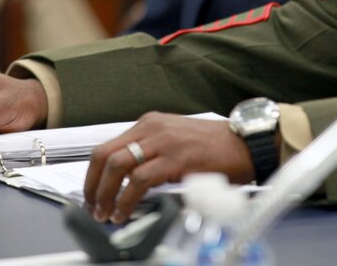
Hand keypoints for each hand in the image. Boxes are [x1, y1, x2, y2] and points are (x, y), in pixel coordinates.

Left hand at [83, 113, 253, 224]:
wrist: (245, 144)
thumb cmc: (215, 147)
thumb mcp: (175, 141)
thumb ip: (152, 153)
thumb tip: (127, 181)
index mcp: (149, 124)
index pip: (107, 146)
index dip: (93, 174)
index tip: (91, 192)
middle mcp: (152, 128)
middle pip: (105, 154)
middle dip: (92, 185)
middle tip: (93, 206)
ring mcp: (163, 141)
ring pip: (117, 165)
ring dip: (105, 194)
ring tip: (106, 213)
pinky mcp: (175, 158)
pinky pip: (139, 180)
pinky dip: (126, 199)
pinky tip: (124, 211)